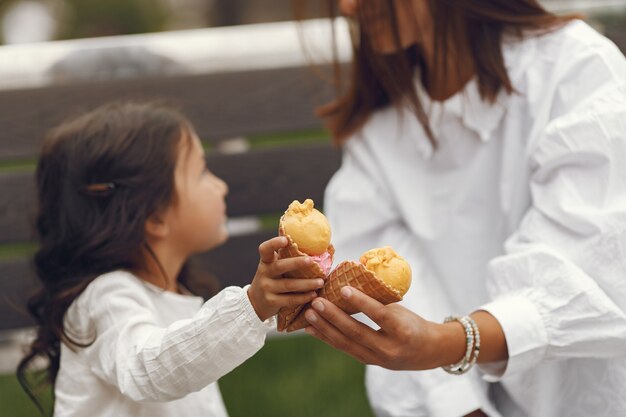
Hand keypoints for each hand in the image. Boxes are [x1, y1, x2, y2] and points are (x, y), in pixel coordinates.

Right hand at [248, 236, 323, 320]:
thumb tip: (322, 246)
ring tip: (321, 282)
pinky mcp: (271, 302)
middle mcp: (264, 273)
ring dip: (306, 284)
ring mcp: (266, 288)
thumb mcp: (273, 267)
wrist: (256, 303)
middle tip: (312, 261)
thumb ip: (287, 258)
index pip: (265, 249)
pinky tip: (314, 294)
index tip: (286, 239)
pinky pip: (290, 299)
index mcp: (266, 261)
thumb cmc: (273, 279)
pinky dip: (303, 297)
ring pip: (288, 285)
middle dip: (296, 263)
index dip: (274, 243)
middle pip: (280, 266)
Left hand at [303, 286, 466, 369]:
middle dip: (333, 317)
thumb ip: (378, 301)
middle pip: (356, 332)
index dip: (361, 302)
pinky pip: (344, 348)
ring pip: (346, 343)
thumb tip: (352, 278)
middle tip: (316, 301)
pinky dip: (326, 337)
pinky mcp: (367, 361)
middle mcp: (389, 349)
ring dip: (325, 327)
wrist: (427, 352)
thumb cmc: (413, 323)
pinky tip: (312, 328)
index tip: (343, 289)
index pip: (379, 315)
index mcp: (402, 331)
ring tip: (309, 313)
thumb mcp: (401, 310)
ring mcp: (376, 359)